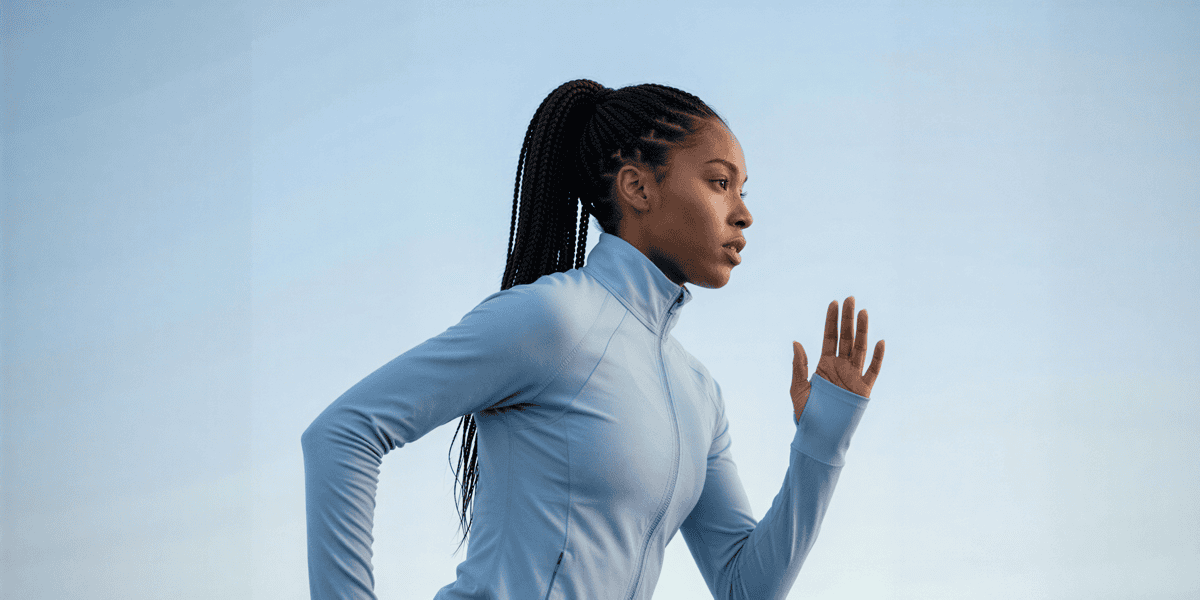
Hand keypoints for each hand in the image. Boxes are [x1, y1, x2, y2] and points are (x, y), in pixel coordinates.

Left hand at [791, 296, 884, 419]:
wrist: (819, 435)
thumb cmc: (806, 414)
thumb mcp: (798, 388)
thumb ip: (799, 365)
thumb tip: (796, 342)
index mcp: (824, 364)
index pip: (830, 337)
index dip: (832, 320)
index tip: (834, 303)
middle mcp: (840, 367)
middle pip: (846, 337)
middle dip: (848, 318)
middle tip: (850, 299)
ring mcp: (853, 376)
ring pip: (860, 348)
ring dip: (862, 330)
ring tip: (863, 312)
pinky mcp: (863, 389)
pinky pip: (873, 370)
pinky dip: (877, 357)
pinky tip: (880, 341)